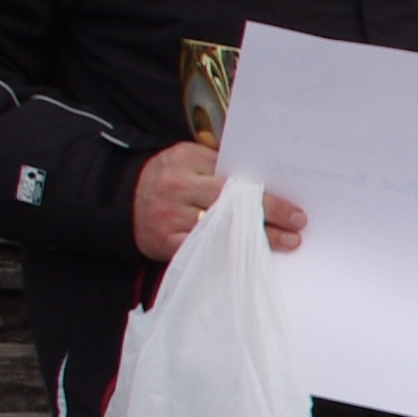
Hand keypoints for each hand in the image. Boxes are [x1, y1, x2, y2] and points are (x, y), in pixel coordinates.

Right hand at [133, 140, 306, 261]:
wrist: (120, 198)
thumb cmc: (166, 176)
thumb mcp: (186, 158)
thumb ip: (218, 165)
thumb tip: (265, 178)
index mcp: (186, 162)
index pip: (233, 179)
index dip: (266, 196)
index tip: (294, 209)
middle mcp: (177, 188)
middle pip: (230, 203)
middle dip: (268, 217)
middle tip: (297, 227)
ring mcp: (170, 217)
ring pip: (221, 230)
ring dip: (257, 239)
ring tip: (286, 243)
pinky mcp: (166, 242)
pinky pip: (204, 250)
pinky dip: (230, 254)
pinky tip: (254, 258)